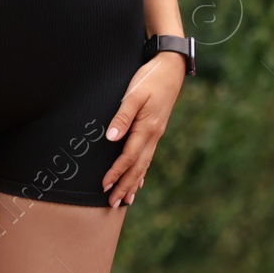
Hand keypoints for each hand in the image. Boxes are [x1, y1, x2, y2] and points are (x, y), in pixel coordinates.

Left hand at [101, 51, 185, 206]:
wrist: (169, 69)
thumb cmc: (149, 80)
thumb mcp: (134, 94)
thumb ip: (122, 116)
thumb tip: (111, 137)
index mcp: (147, 129)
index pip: (129, 157)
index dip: (116, 172)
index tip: (104, 185)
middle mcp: (153, 136)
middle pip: (137, 167)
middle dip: (124, 185)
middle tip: (112, 204)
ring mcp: (156, 134)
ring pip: (143, 165)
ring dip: (133, 183)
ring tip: (124, 200)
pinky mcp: (155, 130)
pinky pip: (148, 157)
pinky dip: (142, 172)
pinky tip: (139, 181)